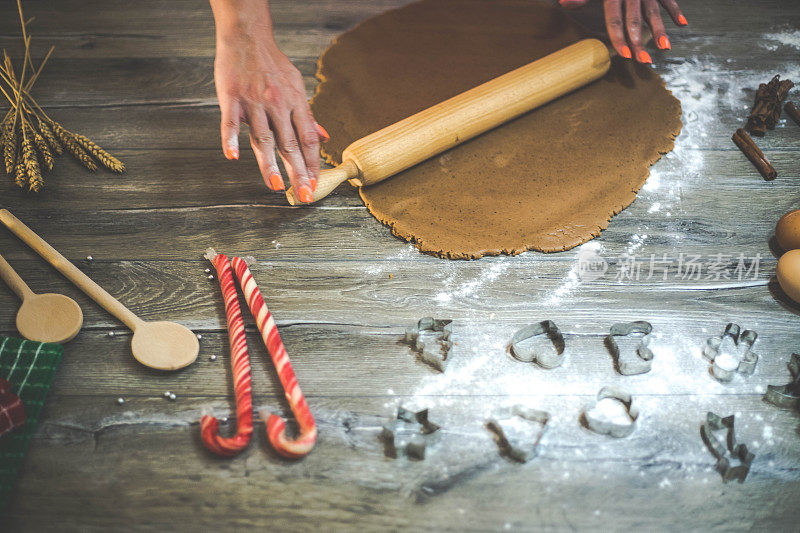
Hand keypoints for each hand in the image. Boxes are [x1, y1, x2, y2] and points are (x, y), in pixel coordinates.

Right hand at [210, 0, 327, 201]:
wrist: (247, 36)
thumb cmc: (272, 64)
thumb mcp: (297, 86)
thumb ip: (308, 115)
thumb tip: (324, 137)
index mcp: (296, 103)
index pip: (308, 139)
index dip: (313, 164)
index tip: (315, 184)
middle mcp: (277, 104)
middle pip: (290, 144)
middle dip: (298, 172)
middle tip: (303, 195)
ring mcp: (254, 102)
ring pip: (263, 138)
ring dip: (269, 164)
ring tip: (276, 187)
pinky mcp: (231, 97)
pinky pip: (230, 122)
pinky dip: (230, 140)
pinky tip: (233, 157)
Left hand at [559, 0, 686, 63]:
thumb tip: (563, 4)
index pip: (615, 20)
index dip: (619, 38)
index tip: (625, 55)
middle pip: (635, 21)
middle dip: (640, 42)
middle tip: (645, 62)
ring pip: (654, 12)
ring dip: (661, 30)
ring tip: (665, 48)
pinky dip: (675, 10)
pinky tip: (682, 24)